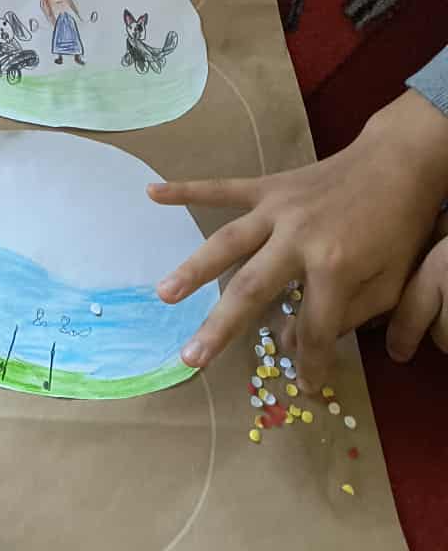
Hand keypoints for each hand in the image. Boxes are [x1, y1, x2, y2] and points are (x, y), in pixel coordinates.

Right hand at [150, 88, 447, 387]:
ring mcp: (278, 209)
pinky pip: (223, 188)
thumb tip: (295, 338)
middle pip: (253, 289)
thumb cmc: (397, 230)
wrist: (396, 166)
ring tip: (164, 293)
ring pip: (228, 242)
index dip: (310, 361)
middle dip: (221, 326)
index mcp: (334, 266)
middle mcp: (298, 237)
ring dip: (194, 268)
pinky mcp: (268, 186)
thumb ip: (347, 315)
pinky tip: (153, 193)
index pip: (313, 327)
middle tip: (191, 357)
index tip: (305, 385)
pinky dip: (187, 189)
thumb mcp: (389, 284)